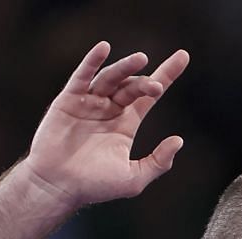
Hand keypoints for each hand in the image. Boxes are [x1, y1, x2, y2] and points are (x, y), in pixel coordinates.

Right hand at [22, 41, 189, 208]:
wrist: (58, 186)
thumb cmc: (94, 186)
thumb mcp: (134, 178)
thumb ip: (158, 162)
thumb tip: (179, 140)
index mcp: (125, 124)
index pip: (149, 96)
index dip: (166, 76)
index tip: (183, 57)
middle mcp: (109, 109)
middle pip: (132, 86)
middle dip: (146, 83)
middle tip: (157, 86)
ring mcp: (89, 102)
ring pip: (111, 78)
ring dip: (126, 68)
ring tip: (141, 60)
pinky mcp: (68, 100)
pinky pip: (82, 76)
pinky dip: (92, 61)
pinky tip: (104, 48)